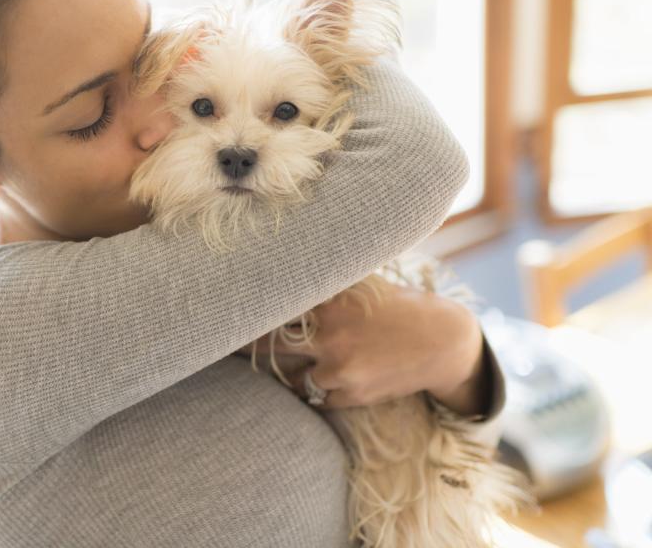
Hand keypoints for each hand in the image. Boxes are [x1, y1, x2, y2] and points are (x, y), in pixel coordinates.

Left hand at [234, 280, 488, 415]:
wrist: (442, 343)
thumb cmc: (396, 308)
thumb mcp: (361, 288)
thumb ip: (324, 285)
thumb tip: (277, 267)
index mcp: (330, 302)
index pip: (274, 307)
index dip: (245, 311)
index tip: (221, 308)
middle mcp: (330, 335)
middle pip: (269, 345)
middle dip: (247, 345)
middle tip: (222, 344)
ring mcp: (339, 369)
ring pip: (291, 375)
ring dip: (290, 370)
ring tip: (295, 364)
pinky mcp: (350, 395)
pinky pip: (317, 396)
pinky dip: (318, 388)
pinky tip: (334, 375)